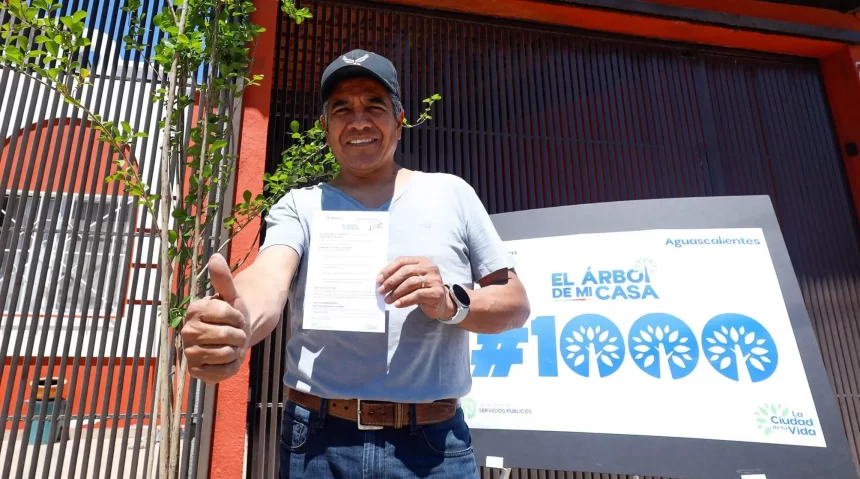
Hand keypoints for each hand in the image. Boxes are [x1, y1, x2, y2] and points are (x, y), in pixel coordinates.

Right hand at [181, 253, 250, 383]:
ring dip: (235, 350)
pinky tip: (226, 359)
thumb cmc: (232, 315)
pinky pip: (222, 372)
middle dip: (239, 335)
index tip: (235, 317)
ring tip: (230, 345)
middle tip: (234, 333)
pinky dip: (231, 366)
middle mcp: (186, 331)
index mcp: (194, 310)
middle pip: (227, 335)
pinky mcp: (195, 371)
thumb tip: (215, 257)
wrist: (233, 336)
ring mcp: (189, 352)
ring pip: (225, 354)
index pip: (227, 313)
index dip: (239, 316)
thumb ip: (223, 278)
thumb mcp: (231, 295)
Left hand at [377, 256, 456, 319]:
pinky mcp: (436, 292)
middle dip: (390, 281)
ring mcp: (434, 280)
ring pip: (410, 283)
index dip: (388, 270)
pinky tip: (397, 304)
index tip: (378, 280)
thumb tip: (381, 282)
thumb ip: (400, 277)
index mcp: (422, 261)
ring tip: (388, 300)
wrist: (442, 302)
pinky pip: (417, 295)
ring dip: (396, 292)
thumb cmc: (423, 289)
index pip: (402, 261)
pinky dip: (405, 300)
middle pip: (405, 271)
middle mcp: (429, 268)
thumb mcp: (412, 279)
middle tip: (381, 291)